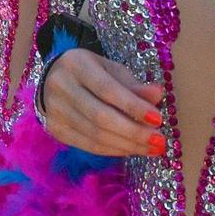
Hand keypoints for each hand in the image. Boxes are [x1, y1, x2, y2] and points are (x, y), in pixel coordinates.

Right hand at [38, 49, 164, 157]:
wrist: (55, 80)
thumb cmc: (91, 73)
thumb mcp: (112, 70)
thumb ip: (133, 85)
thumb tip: (157, 95)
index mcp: (76, 65)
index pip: (107, 89)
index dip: (133, 106)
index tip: (158, 119)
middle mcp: (60, 86)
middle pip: (100, 117)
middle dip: (134, 132)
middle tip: (159, 142)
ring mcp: (54, 110)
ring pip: (96, 135)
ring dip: (128, 145)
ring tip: (152, 149)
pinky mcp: (55, 129)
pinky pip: (89, 146)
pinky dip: (114, 150)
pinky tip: (132, 150)